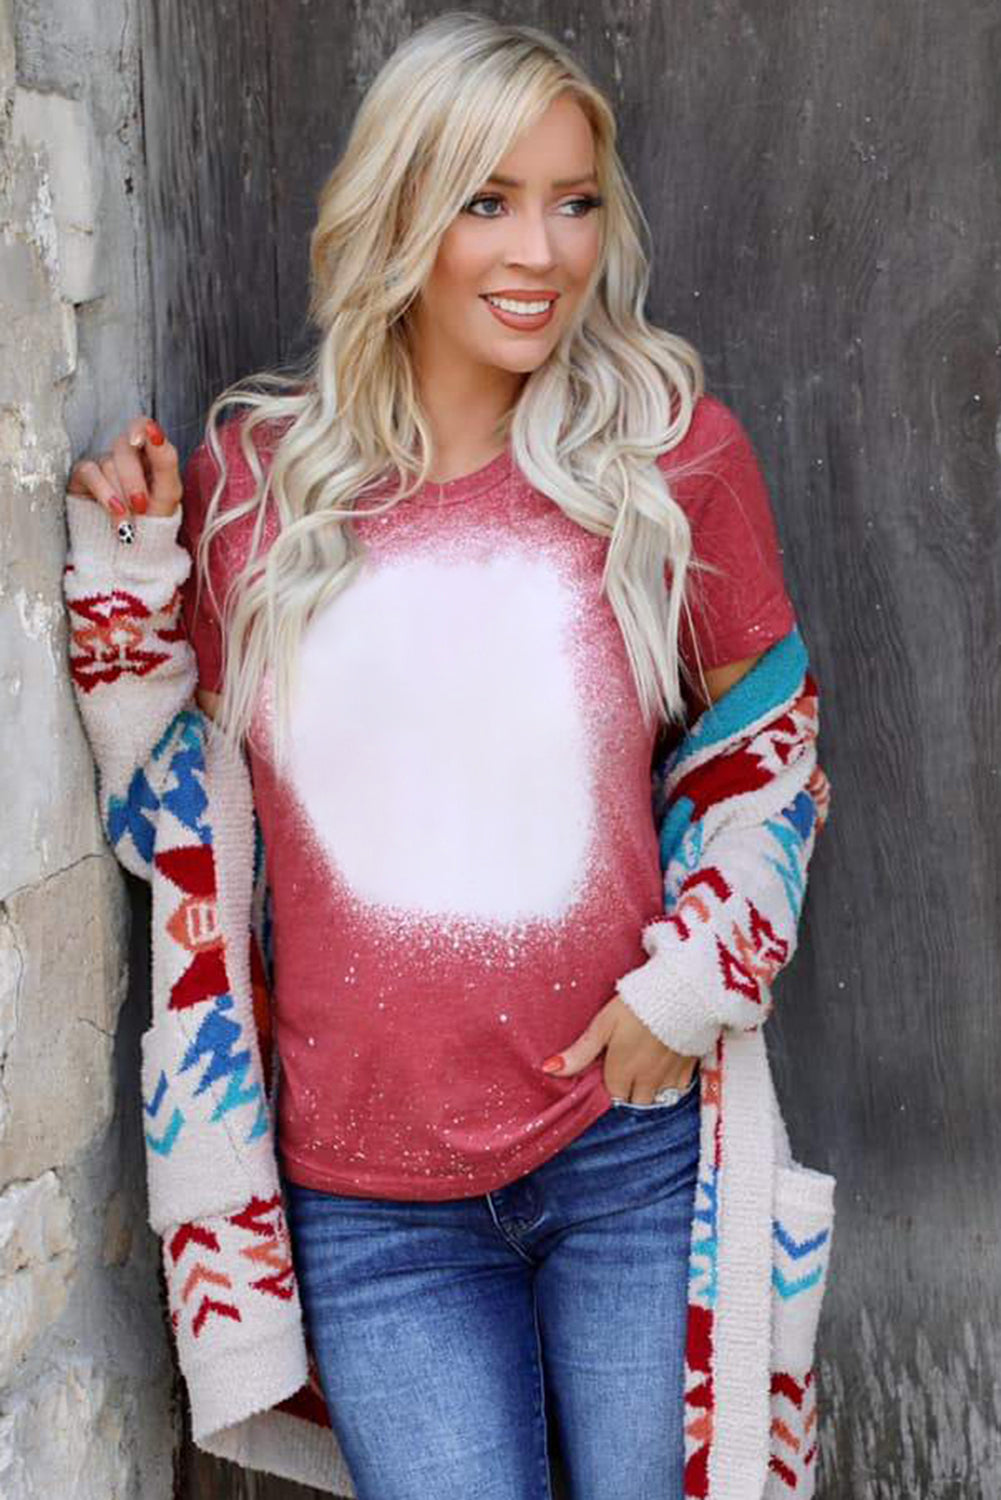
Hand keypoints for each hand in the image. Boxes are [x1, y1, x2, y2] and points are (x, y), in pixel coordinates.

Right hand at [66, 415, 183, 524]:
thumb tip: (154, 429)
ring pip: (108, 463)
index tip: (139, 441)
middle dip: (134, 480)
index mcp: (149, 453)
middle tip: (142, 506)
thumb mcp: (169, 493)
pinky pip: (90, 473)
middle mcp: (126, 455)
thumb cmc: (154, 519)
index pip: (142, 425)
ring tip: (131, 519)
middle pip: (124, 447)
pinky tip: (116, 512)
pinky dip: (104, 493)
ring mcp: (104, 464)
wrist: (134, 549)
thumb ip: (165, 460)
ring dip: (121, 495)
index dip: (139, 428)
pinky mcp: (84, 477)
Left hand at [540, 993, 699, 1103]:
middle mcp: (646, 1081)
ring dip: (649, 1090)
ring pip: (656, 1100)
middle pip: (634, 1102)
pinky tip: (665, 1066)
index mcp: (622, 1072)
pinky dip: (670, 1084)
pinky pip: (677, 1090)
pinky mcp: (689, 1069)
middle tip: (626, 1068)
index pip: (612, 1096)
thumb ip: (580, 1052)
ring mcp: (669, 1078)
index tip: (609, 1067)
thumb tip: (549, 1069)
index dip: (609, 1083)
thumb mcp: (603, 1025)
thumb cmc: (637, 1006)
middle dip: (629, 1091)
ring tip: (645, 1067)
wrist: (684, 994)